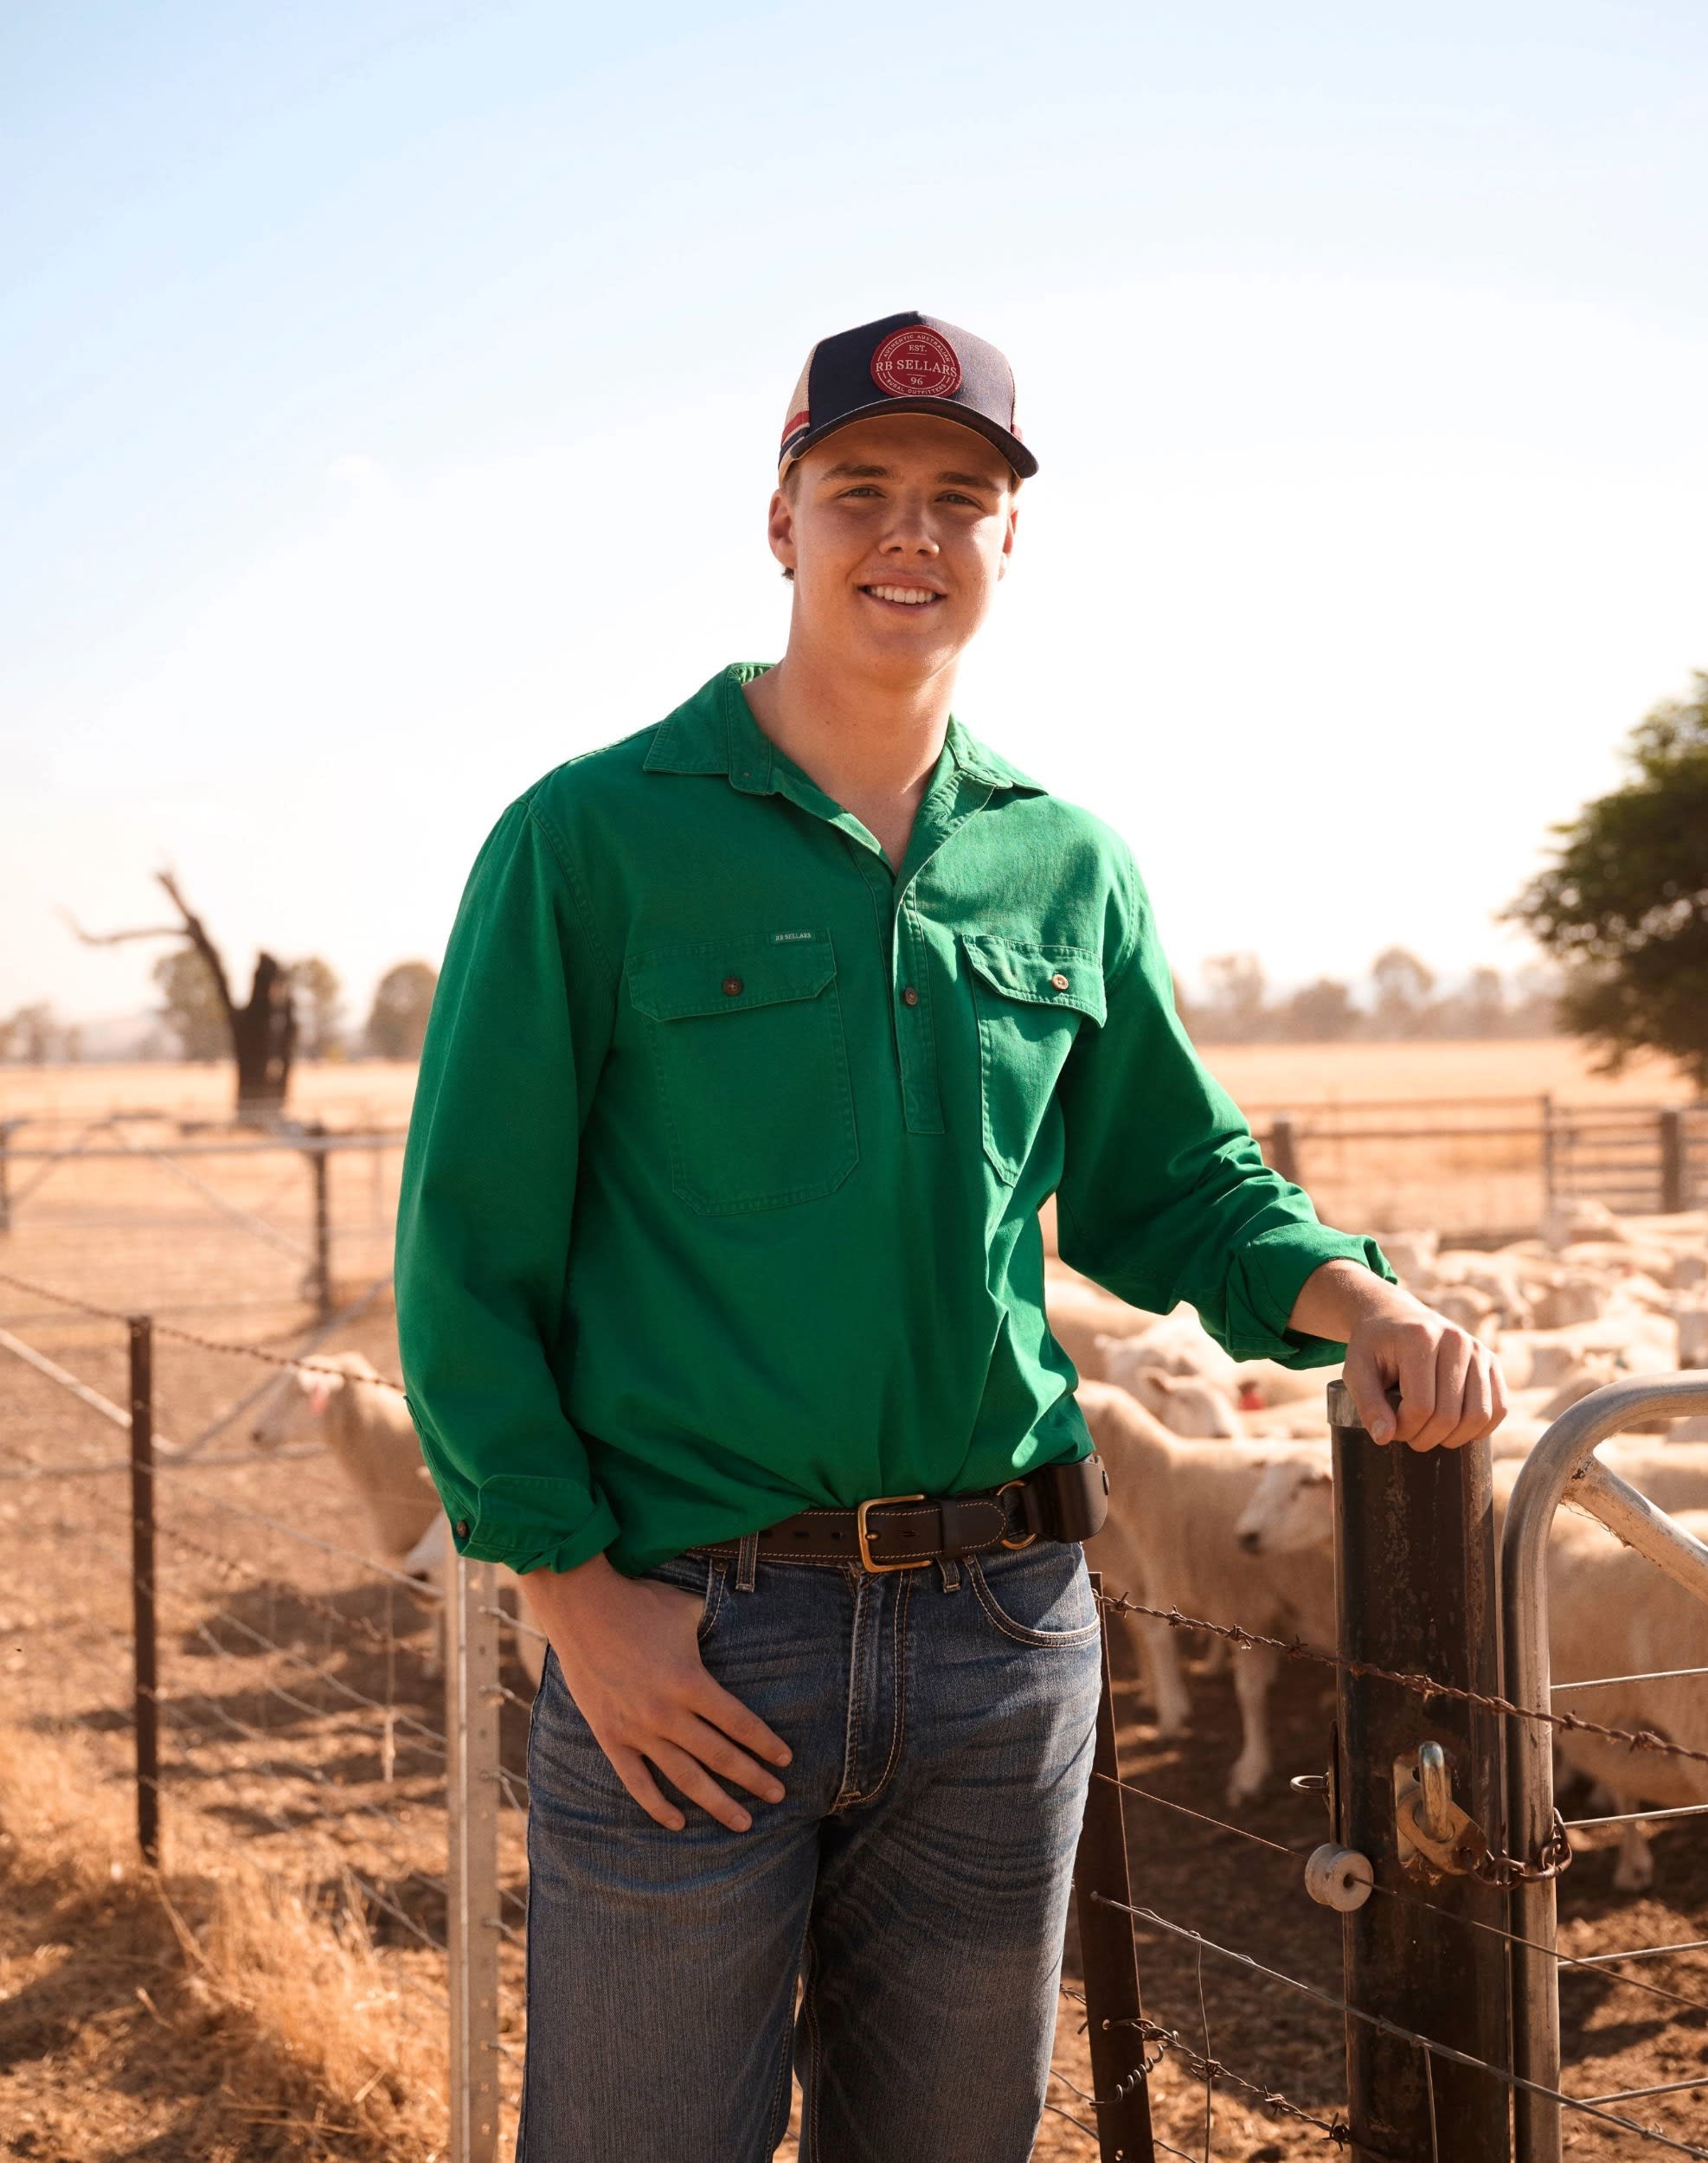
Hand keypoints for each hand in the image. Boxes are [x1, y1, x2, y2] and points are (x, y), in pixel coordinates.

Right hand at [524, 1553, 791, 1831]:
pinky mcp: (610, 1738)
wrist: (580, 1608)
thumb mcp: (687, 1611)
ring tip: (743, 1823)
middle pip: (720, 1756)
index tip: (785, 1760)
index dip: (765, 1744)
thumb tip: (739, 1630)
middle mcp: (667, 1713)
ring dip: (716, 1803)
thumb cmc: (640, 1604)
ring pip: (685, 1778)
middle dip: (753, 1779)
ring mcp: (637, 1730)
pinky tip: (679, 1822)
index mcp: (690, 1682)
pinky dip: (658, 1806)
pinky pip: (637, 1782)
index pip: (738, 1722)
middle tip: (778, 1796)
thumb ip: (715, 1629)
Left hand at [1289, 1259, 1507, 1450]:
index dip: (1405, 1429)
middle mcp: (1455, 1340)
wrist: (1394, 1317)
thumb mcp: (1356, 1370)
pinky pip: (1499, 1408)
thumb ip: (1367, 1403)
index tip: (1390, 1429)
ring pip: (1479, 1416)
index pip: (1420, 1406)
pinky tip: (1457, 1430)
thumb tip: (1384, 1437)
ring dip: (1454, 1438)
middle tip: (1409, 1436)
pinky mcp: (1491, 1361)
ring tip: (1430, 1434)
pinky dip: (1481, 1429)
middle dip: (1426, 1438)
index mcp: (1420, 1338)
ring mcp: (1478, 1349)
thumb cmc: (1374, 1347)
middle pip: (1450, 1415)